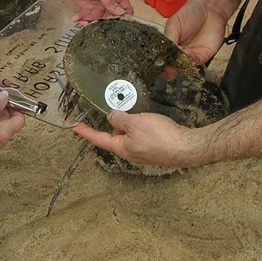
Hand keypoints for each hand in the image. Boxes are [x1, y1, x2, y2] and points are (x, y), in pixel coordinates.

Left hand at [63, 0, 132, 21]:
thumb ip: (109, 1)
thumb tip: (121, 12)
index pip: (126, 9)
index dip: (125, 18)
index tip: (118, 25)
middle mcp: (108, 3)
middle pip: (112, 18)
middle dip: (105, 24)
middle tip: (96, 24)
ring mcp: (98, 7)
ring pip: (99, 20)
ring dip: (91, 22)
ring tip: (82, 20)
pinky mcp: (88, 9)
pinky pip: (88, 18)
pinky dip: (82, 20)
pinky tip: (76, 18)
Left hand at [74, 110, 200, 167]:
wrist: (186, 147)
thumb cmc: (160, 137)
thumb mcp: (135, 123)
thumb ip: (119, 118)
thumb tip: (111, 117)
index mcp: (122, 148)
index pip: (99, 139)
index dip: (86, 132)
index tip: (76, 127)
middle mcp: (131, 152)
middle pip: (115, 135)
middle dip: (115, 122)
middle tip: (119, 108)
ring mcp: (143, 150)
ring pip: (130, 134)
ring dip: (130, 122)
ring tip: (137, 112)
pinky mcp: (154, 147)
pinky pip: (141, 134)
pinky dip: (140, 125)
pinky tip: (148, 119)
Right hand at [164, 0, 227, 64]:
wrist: (210, 9)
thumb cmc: (190, 13)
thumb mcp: (174, 23)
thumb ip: (169, 38)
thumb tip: (163, 52)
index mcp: (169, 45)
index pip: (162, 58)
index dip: (160, 62)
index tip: (159, 62)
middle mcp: (179, 53)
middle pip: (172, 66)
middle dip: (169, 69)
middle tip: (168, 68)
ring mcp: (191, 56)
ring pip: (183, 67)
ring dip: (180, 65)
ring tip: (178, 58)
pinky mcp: (203, 56)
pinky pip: (196, 63)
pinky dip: (191, 61)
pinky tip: (188, 54)